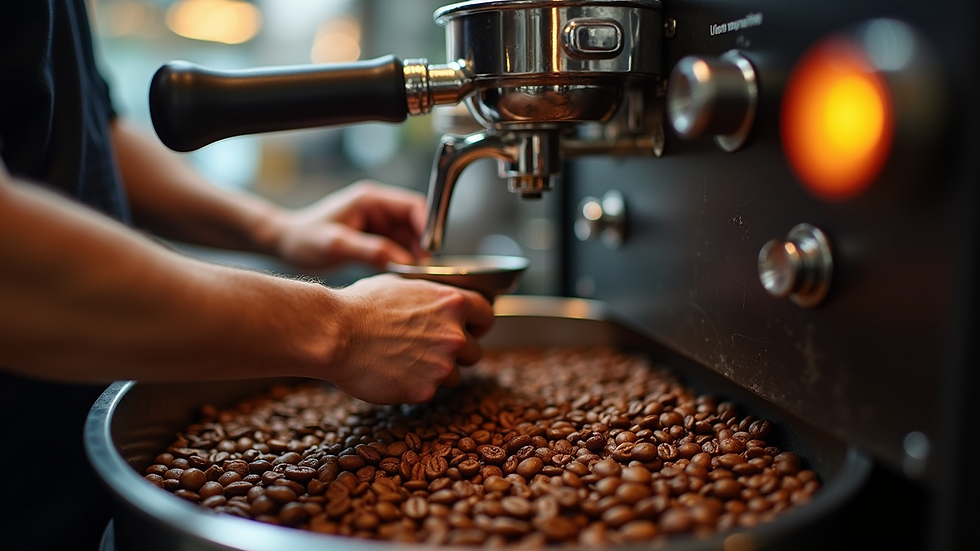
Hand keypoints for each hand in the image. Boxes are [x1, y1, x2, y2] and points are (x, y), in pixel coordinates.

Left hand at [269, 180, 427, 269]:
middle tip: (419, 269)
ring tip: (406, 274)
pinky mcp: (374, 238)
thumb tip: (403, 261)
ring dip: (412, 255)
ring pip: (410, 238)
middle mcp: (377, 208)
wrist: (284, 243)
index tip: (429, 251)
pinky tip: (396, 275)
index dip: (427, 226)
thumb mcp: (335, 245)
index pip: (413, 206)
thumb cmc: (303, 239)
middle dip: (422, 245)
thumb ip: (370, 251)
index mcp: (370, 200)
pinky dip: (402, 261)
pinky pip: (399, 249)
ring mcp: (377, 223)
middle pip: (416, 223)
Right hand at [328, 274, 494, 403]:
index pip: (487, 315)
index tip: (469, 329)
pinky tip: (394, 373)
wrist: (335, 334)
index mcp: (452, 303)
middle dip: (457, 352)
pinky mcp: (425, 390)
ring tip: (406, 361)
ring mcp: (442, 365)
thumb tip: (437, 303)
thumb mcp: (403, 285)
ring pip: (455, 375)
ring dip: (437, 371)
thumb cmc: (360, 306)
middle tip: (428, 349)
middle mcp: (455, 334)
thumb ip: (430, 297)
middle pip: (475, 351)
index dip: (477, 324)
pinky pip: (430, 391)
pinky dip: (416, 386)